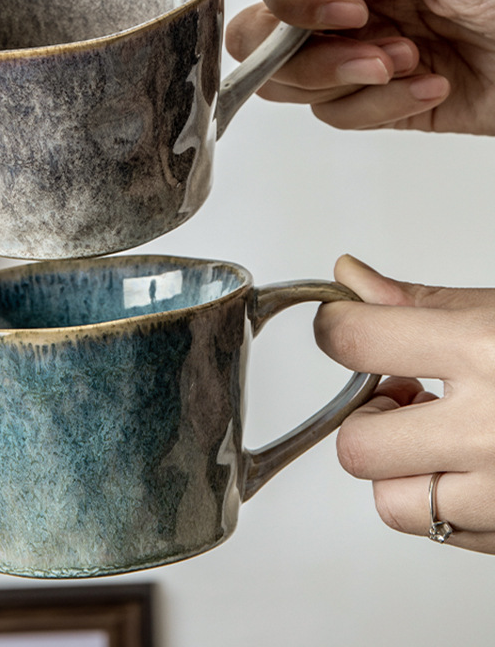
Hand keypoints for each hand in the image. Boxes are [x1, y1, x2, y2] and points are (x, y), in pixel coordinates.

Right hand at [225, 0, 494, 133]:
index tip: (351, 8)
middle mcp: (344, 7)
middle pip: (260, 37)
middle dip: (304, 54)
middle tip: (374, 49)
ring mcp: (353, 57)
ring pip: (288, 83)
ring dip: (346, 82)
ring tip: (411, 62)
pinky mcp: (370, 103)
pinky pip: (336, 115)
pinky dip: (381, 108)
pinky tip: (431, 84)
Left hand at [314, 255, 494, 552]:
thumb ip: (419, 302)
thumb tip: (349, 279)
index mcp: (488, 353)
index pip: (356, 342)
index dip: (334, 329)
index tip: (340, 328)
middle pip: (359, 444)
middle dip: (368, 416)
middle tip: (403, 393)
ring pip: (391, 504)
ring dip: (400, 469)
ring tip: (439, 435)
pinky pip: (440, 533)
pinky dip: (440, 501)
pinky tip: (473, 466)